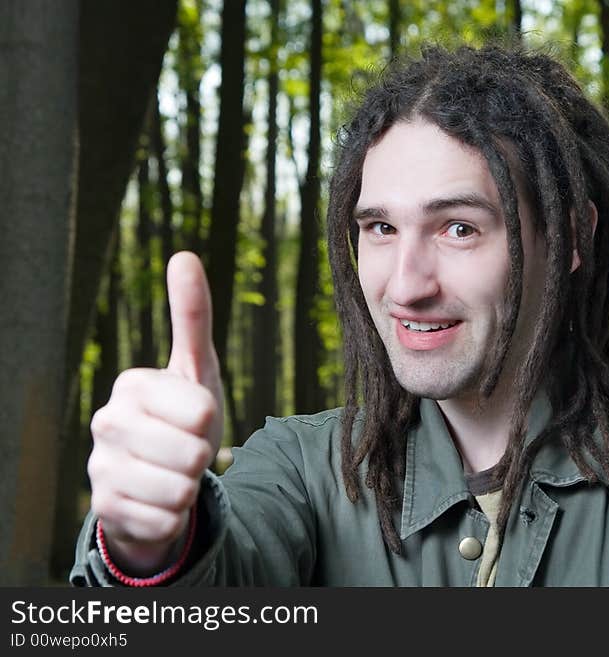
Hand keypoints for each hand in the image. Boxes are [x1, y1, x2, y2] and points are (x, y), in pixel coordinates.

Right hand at [87, 252, 222, 571]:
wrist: (157, 479)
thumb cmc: (182, 419)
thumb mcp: (196, 369)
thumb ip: (192, 316)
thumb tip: (184, 255)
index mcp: (131, 385)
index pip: (202, 410)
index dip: (209, 419)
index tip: (192, 418)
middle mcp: (105, 423)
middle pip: (194, 452)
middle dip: (202, 457)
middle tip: (186, 450)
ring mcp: (99, 469)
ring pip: (181, 491)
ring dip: (189, 488)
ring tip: (172, 474)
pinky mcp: (104, 511)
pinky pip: (167, 521)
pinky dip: (175, 517)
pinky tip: (158, 501)